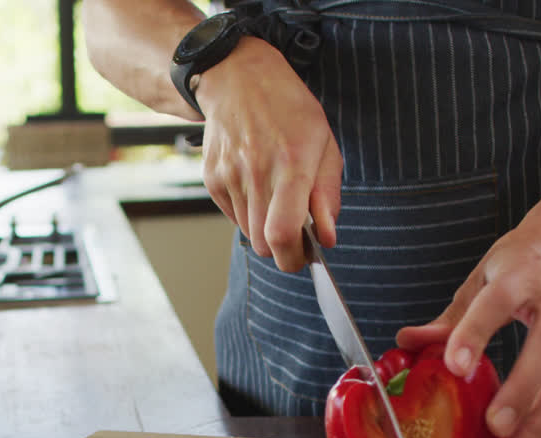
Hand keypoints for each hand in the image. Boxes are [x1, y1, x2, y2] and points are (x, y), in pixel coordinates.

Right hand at [195, 37, 342, 270]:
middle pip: (265, 244)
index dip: (294, 256)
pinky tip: (259, 186)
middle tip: (299, 233)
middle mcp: (256, 172)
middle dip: (284, 249)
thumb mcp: (324, 143)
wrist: (238, 79)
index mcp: (291, 163)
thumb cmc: (288, 108)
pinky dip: (249, 214)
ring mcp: (229, 176)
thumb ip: (326, 194)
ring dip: (266, 229)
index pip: (282, 233)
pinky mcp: (213, 179)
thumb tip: (327, 237)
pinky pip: (233, 217)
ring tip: (278, 200)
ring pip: (250, 234)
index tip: (307, 255)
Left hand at [396, 204, 540, 437]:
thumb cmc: (527, 256)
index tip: (453, 366)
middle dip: (520, 392)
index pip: (497, 304)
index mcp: (521, 276)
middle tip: (493, 426)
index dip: (475, 335)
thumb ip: (450, 315)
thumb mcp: (484, 274)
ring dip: (538, 423)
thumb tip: (408, 343)